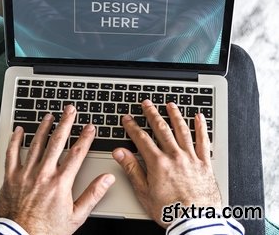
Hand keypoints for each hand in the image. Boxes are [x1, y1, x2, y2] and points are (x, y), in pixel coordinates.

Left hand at [0, 105, 114, 234]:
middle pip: (56, 142)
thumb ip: (92, 195)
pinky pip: (12, 154)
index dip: (85, 137)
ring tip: (49, 115)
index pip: (76, 153)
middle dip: (65, 123)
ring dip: (43, 127)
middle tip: (70, 110)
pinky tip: (19, 130)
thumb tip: (107, 180)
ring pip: (36, 144)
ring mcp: (25, 174)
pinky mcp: (11, 177)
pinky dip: (15, 140)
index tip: (89, 127)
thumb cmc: (47, 230)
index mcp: (60, 182)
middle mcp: (43, 174)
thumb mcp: (76, 216)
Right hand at [112, 100, 221, 226]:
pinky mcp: (205, 164)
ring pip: (182, 131)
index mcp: (158, 163)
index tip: (128, 118)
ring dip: (175, 115)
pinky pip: (204, 141)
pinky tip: (199, 118)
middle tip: (147, 104)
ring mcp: (191, 158)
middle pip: (161, 129)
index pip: (141, 138)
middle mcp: (175, 156)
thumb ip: (132, 169)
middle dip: (152, 114)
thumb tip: (120, 153)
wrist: (196, 222)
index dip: (132, 126)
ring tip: (170, 105)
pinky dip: (201, 128)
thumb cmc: (171, 211)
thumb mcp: (144, 192)